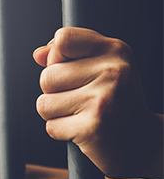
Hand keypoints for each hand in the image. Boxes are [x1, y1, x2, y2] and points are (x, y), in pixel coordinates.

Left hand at [33, 27, 162, 178]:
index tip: (70, 70)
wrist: (139, 138)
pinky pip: (51, 127)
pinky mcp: (93, 128)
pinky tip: (82, 129)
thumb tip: (39, 55)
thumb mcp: (100, 65)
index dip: (56, 58)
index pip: (63, 40)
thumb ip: (67, 54)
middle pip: (46, 77)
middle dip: (55, 92)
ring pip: (44, 104)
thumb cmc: (115, 99)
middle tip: (80, 99)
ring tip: (81, 114)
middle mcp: (111, 72)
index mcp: (113, 50)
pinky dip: (62, 132)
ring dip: (56, 114)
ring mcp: (102, 100)